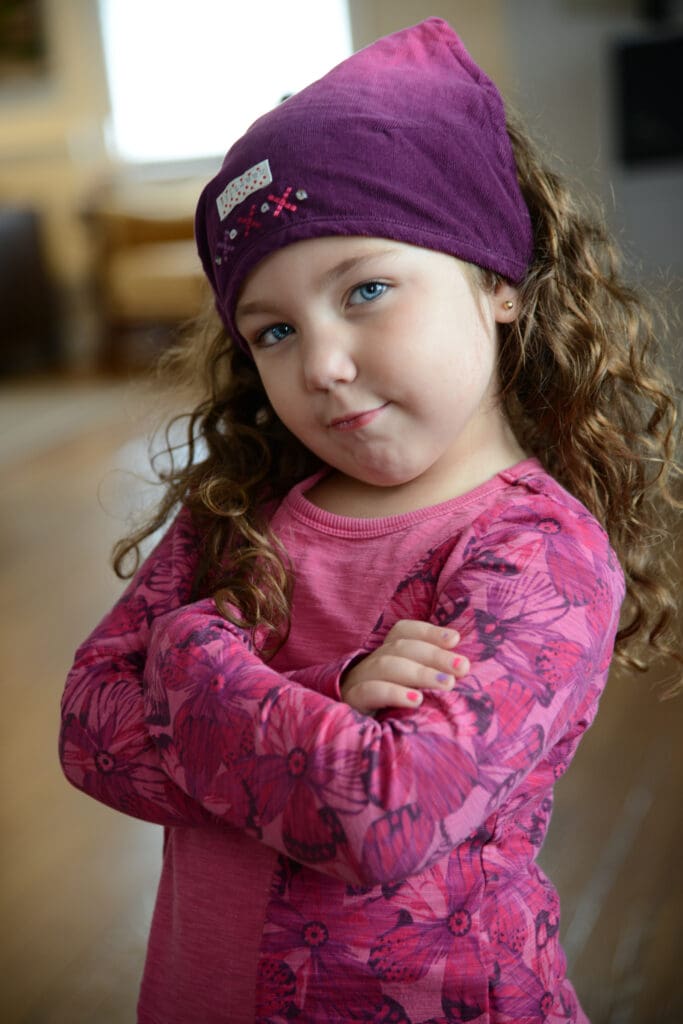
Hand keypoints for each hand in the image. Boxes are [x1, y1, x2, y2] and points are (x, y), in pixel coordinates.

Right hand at [341, 620, 469, 714]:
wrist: (351, 744)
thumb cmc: (390, 718)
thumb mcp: (411, 694)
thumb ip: (432, 679)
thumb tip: (463, 669)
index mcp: (385, 657)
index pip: (403, 632)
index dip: (428, 632)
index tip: (455, 639)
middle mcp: (369, 664)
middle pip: (400, 648)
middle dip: (434, 655)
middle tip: (462, 667)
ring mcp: (356, 682)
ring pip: (386, 666)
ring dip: (420, 673)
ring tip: (448, 684)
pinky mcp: (350, 703)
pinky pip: (369, 691)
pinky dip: (394, 693)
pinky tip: (416, 701)